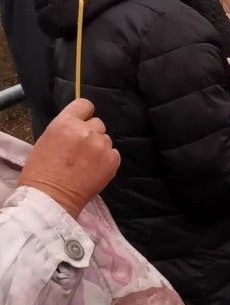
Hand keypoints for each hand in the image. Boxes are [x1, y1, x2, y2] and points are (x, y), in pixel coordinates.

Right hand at [19, 99, 119, 218]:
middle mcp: (86, 131)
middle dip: (91, 134)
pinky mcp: (113, 160)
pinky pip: (113, 154)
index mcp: (65, 123)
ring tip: (85, 164)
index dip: (84, 114)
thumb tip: (79, 125)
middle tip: (80, 150)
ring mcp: (102, 146)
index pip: (85, 105)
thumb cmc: (41, 173)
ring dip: (99, 148)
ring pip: (106, 139)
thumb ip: (66, 129)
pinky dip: (106, 161)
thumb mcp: (47, 141)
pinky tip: (93, 171)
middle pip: (98, 123)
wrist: (50, 199)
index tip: (82, 122)